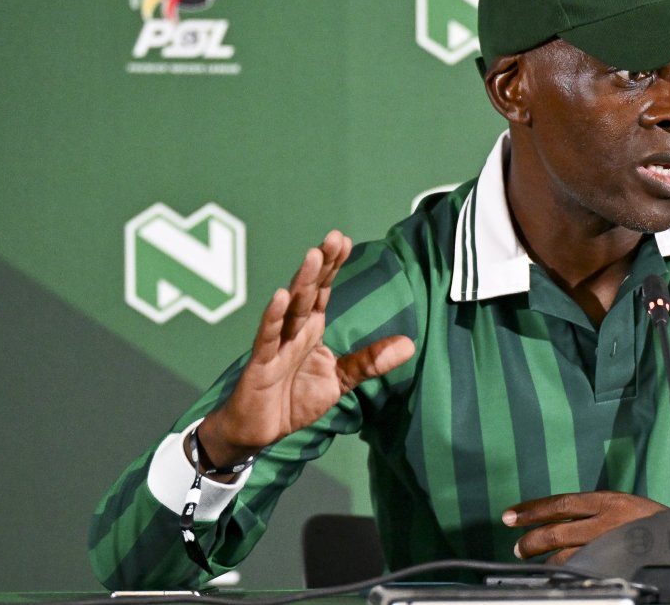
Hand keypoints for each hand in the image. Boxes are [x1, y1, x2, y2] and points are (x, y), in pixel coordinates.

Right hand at [197, 230, 414, 468]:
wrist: (259, 431)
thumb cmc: (294, 400)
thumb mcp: (340, 381)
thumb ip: (369, 362)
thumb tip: (409, 344)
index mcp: (311, 330)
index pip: (323, 291)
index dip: (333, 266)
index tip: (345, 240)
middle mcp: (294, 331)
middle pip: (309, 291)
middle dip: (321, 264)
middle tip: (334, 237)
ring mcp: (276, 345)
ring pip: (290, 308)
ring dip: (302, 282)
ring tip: (313, 256)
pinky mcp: (262, 364)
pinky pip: (268, 337)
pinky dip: (273, 317)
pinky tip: (281, 296)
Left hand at [503, 491, 666, 563]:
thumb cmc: (650, 521)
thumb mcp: (622, 504)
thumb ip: (594, 510)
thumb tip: (560, 517)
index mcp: (606, 501)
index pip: (560, 503)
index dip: (532, 509)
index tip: (511, 514)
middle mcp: (605, 520)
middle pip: (557, 528)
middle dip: (532, 538)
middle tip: (518, 546)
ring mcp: (609, 544)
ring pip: (566, 554)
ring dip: (545, 559)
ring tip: (532, 560)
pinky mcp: (614, 562)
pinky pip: (582, 568)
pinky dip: (566, 571)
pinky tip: (556, 573)